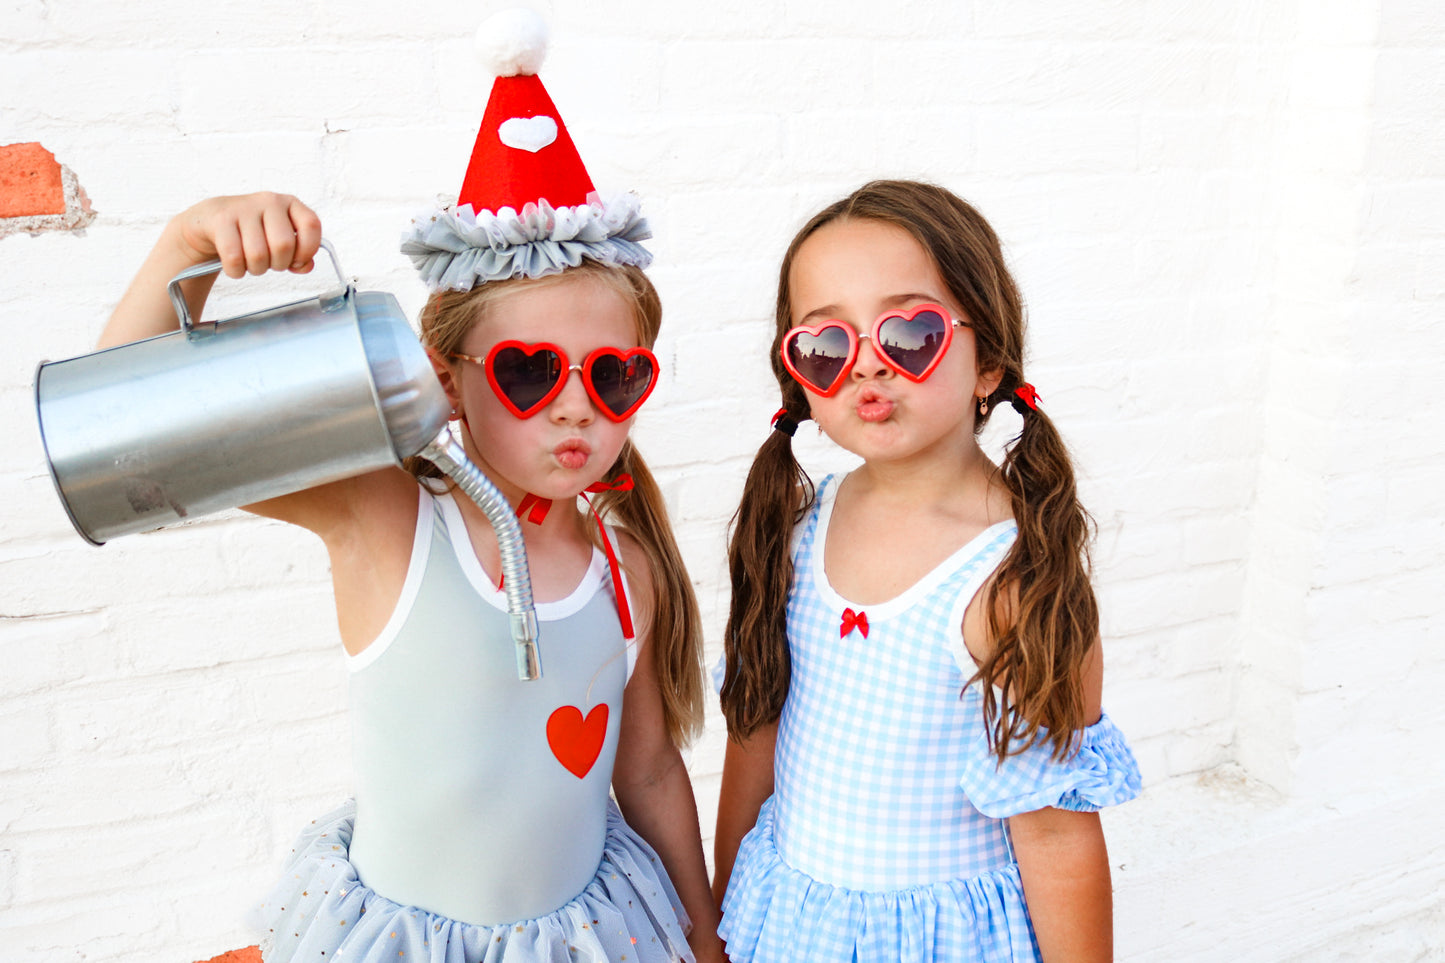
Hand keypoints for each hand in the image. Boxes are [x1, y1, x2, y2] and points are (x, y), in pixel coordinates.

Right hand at [169, 192, 322, 278]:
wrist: (210, 220)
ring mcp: (244, 208)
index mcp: (290, 204)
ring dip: (256, 269)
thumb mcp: (279, 238)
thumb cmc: (251, 233)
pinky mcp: (221, 219)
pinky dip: (236, 270)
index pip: (311, 225)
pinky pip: (234, 257)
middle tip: (269, 263)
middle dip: (278, 264)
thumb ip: (299, 253)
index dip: (307, 250)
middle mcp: (269, 201)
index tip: (296, 261)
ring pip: (258, 255)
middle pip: (284, 245)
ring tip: (251, 263)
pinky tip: (235, 266)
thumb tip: (306, 266)